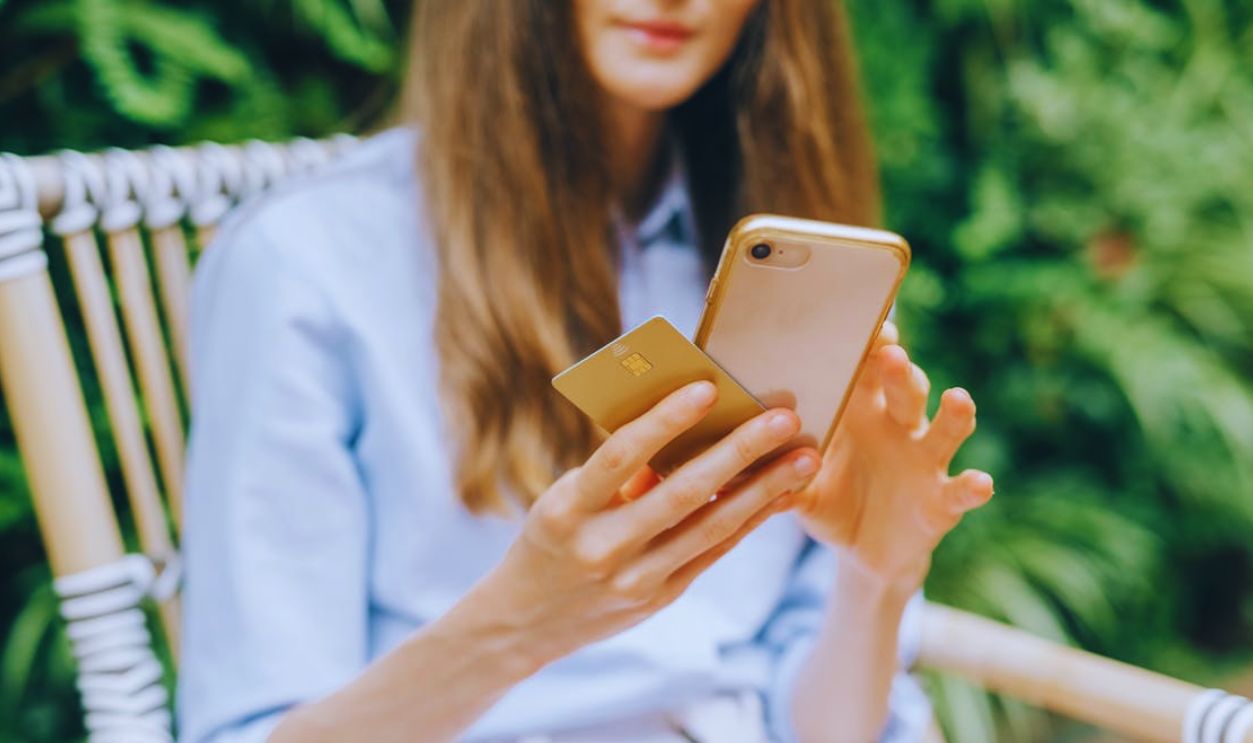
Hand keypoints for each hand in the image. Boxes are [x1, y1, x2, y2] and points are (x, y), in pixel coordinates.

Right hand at [469, 381, 822, 667]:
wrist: (525, 621)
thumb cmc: (552, 537)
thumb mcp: (565, 501)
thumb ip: (618, 473)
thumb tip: (684, 427)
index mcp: (566, 509)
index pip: (620, 456)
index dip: (664, 421)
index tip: (708, 388)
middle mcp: (601, 547)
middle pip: (681, 492)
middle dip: (739, 451)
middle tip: (784, 417)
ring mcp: (633, 579)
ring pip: (710, 526)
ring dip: (764, 490)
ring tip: (805, 458)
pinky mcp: (659, 596)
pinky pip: (713, 551)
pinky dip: (749, 520)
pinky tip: (780, 495)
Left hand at [797, 322, 993, 589]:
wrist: (861, 551)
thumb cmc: (827, 500)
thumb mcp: (798, 487)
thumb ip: (774, 473)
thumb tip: (727, 464)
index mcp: (859, 412)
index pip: (866, 369)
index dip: (868, 345)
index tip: (864, 325)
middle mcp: (896, 427)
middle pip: (905, 388)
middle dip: (899, 371)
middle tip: (890, 354)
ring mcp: (924, 461)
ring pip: (944, 430)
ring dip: (953, 415)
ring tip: (957, 399)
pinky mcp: (941, 500)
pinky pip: (960, 490)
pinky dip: (973, 487)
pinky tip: (980, 482)